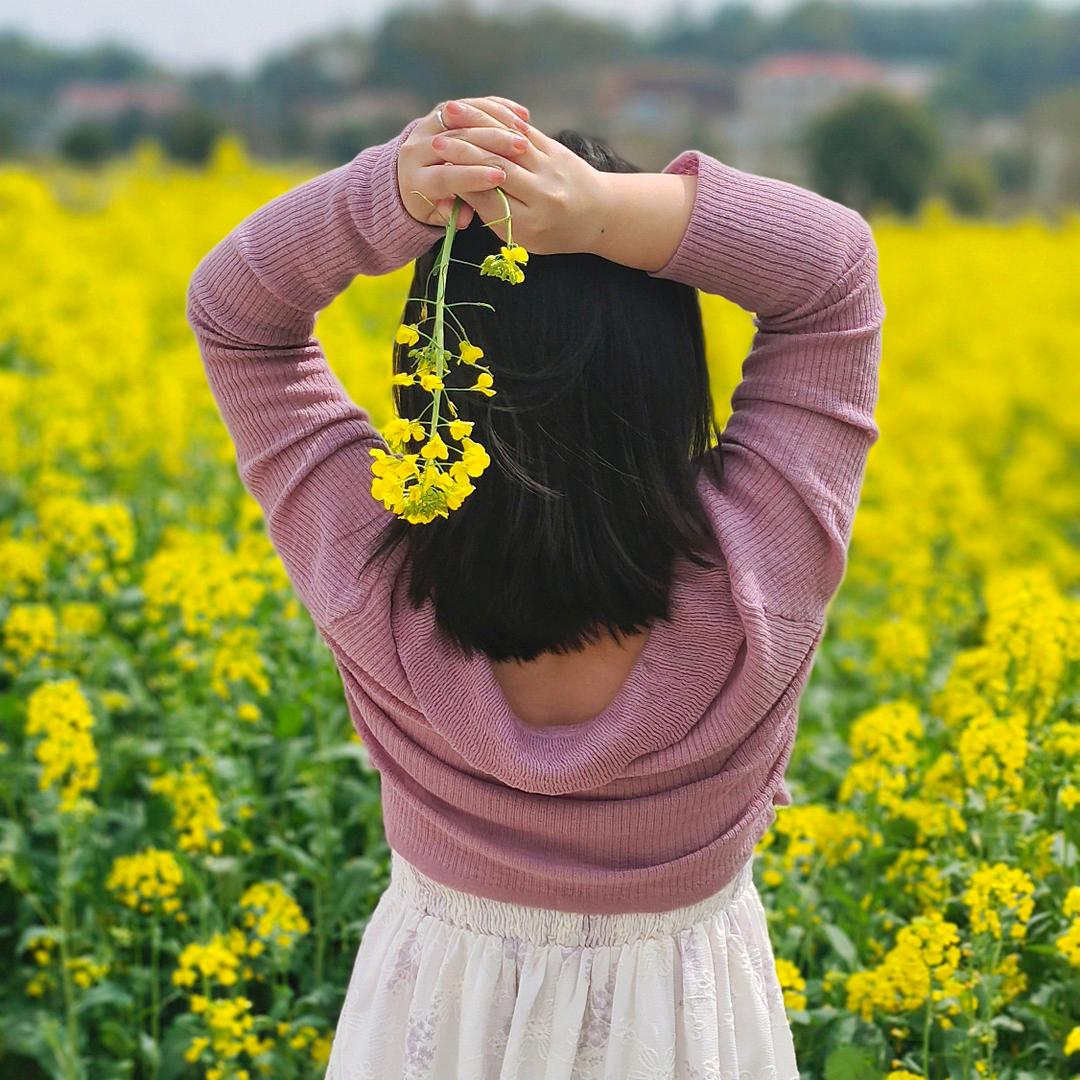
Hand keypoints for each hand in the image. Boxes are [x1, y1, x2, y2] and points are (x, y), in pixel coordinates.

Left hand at [399, 96, 531, 228]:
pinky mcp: (439, 113)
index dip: (472, 176)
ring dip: (495, 121)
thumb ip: (452, 216)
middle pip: (454, 138)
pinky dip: (494, 108)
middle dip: (490, 143)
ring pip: (462, 116)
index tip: (499, 178)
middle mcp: (415, 148)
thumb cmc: (431, 205)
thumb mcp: (439, 217)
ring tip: (523, 130)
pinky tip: (519, 117)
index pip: (443, 176)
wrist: (411, 177)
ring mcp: (425, 126)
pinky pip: (468, 104)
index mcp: (414, 179)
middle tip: (520, 148)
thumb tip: (464, 219)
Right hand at [427, 112, 610, 255]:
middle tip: (437, 143)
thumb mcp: (526, 238)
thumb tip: (461, 190)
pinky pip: (523, 130)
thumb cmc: (555, 233)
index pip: (489, 199)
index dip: (463, 182)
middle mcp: (543, 196)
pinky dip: (499, 118)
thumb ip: (496, 218)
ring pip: (508, 144)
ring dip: (477, 127)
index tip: (439, 169)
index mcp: (531, 224)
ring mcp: (552, 169)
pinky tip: (479, 110)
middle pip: (497, 168)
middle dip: (464, 153)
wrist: (600, 214)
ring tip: (451, 115)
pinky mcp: (556, 149)